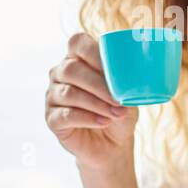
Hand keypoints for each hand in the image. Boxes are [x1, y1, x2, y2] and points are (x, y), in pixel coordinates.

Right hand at [45, 33, 136, 171]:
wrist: (113, 144)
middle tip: (119, 100)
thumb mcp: (128, 94)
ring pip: (69, 93)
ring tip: (117, 114)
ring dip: (97, 104)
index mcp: (79, 60)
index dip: (93, 51)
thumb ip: (127, 81)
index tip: (114, 68)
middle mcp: (61, 74)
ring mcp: (53, 96)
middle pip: (71, 69)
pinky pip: (66, 115)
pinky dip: (88, 118)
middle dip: (98, 84)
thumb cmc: (119, 112)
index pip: (77, 43)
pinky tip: (104, 122)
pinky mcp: (52, 118)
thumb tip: (136, 75)